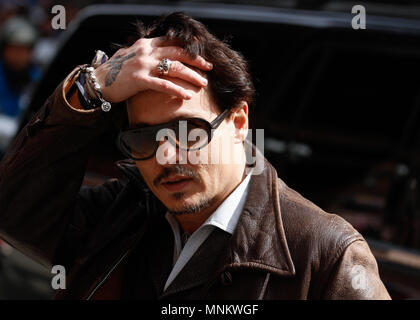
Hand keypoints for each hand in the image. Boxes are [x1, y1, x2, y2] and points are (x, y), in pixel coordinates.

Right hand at [93, 37, 212, 102]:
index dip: (189, 48)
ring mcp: (143, 64)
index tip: (202, 54)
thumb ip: (147, 53)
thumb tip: (160, 55)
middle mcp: (147, 51)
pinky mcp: (139, 79)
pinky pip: (163, 84)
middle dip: (196, 60)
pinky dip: (177, 90)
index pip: (172, 42)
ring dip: (191, 75)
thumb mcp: (132, 56)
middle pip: (178, 53)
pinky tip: (187, 96)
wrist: (98, 81)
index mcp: (146, 44)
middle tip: (209, 67)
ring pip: (174, 68)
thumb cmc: (116, 71)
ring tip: (203, 83)